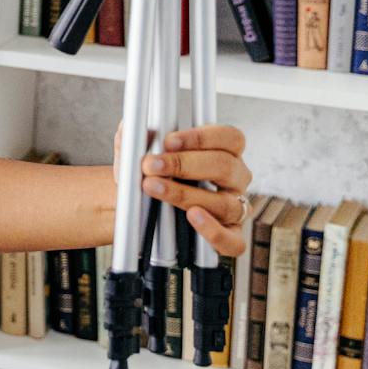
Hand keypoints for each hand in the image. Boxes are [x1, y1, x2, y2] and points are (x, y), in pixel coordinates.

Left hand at [138, 125, 251, 257]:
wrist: (138, 211)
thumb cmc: (151, 177)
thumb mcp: (140, 153)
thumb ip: (136, 136)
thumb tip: (132, 127)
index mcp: (224, 152)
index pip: (229, 138)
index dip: (202, 137)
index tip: (168, 141)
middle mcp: (235, 180)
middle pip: (226, 166)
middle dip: (184, 164)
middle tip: (151, 165)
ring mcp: (235, 209)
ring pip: (225, 203)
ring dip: (186, 195)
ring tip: (155, 189)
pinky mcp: (229, 237)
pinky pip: (233, 241)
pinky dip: (214, 231)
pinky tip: (192, 218)